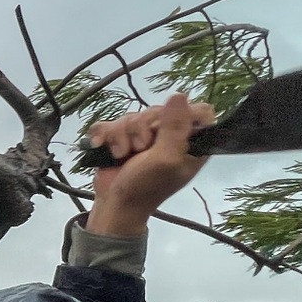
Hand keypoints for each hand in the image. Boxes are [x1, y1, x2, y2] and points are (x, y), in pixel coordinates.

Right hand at [86, 93, 216, 236]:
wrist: (115, 205)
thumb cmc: (146, 187)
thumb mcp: (166, 159)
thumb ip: (175, 128)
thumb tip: (179, 95)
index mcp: (190, 142)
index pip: (198, 111)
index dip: (183, 114)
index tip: (168, 127)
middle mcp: (169, 136)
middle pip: (159, 110)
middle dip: (143, 128)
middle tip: (142, 149)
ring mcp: (143, 136)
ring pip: (132, 116)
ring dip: (122, 136)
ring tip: (123, 155)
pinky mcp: (120, 138)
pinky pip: (110, 123)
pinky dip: (105, 136)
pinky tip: (104, 147)